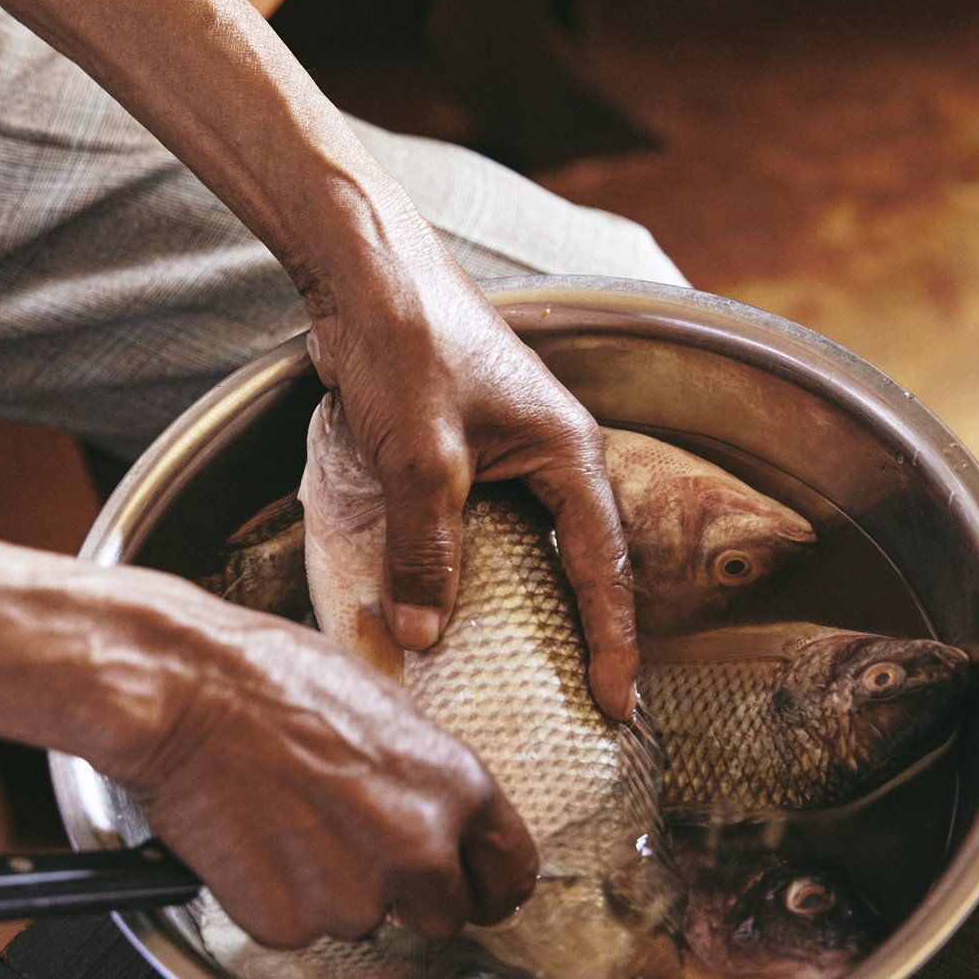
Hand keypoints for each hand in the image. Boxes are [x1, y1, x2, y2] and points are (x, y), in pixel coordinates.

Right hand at [109, 584, 536, 947]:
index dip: (487, 886)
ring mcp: (354, 893)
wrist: (183, 691)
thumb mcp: (383, 707)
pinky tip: (249, 841)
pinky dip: (270, 898)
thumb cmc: (270, 676)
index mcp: (456, 788)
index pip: (510, 873)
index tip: (472, 891)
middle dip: (404, 894)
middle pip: (440, 916)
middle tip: (350, 849)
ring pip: (357, 919)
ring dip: (328, 890)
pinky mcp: (288, 920)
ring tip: (283, 821)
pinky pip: (292, 927)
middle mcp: (419, 849)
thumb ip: (423, 774)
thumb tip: (433, 810)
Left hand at [305, 221, 637, 718]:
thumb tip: (425, 636)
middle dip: (578, 635)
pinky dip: (466, 575)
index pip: (604, 567)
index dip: (612, 642)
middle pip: (575, 564)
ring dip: (517, 609)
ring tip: (511, 678)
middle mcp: (549, 456)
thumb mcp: (422, 458)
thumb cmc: (409, 342)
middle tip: (574, 707)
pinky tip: (441, 613)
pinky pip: (476, 531)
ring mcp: (505, 453)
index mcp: (568, 453)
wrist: (363, 271)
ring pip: (522, 551)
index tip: (615, 706)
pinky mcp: (460, 452)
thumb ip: (426, 549)